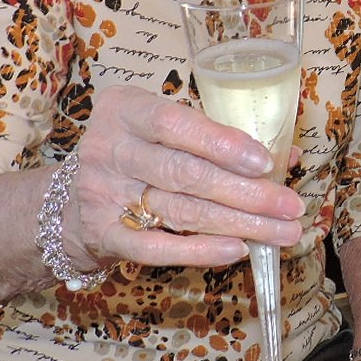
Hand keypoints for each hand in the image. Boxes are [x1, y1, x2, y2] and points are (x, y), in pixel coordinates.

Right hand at [65, 84, 306, 274]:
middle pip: (186, 173)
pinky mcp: (104, 234)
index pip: (176, 122)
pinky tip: (237, 250)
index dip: (222, 143)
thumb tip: (287, 155)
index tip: (266, 162)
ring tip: (282, 232)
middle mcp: (109, 149)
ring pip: (181, 211)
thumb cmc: (137, 155)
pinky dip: (200, 250)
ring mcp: (103, 194)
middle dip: (246, 193)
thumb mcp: (165, 130)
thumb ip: (219, 137)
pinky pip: (157, 247)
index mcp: (125, 110)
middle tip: (291, 206)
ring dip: (239, 224)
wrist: (69, 200)